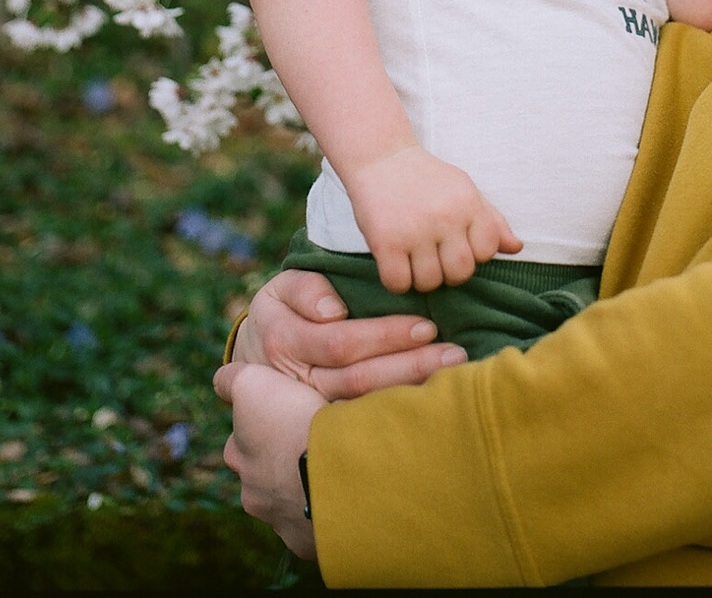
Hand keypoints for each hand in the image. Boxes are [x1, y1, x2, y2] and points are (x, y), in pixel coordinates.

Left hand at [214, 359, 322, 558]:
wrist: (330, 468)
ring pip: (287, 501)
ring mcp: (278, 520)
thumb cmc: (293, 421)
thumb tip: (221, 379)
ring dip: (302, 486)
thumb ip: (232, 379)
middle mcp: (251, 493)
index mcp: (239, 456)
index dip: (263, 424)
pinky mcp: (305, 541)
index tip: (284, 414)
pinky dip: (323, 509)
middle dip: (279, 462)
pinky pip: (313, 524)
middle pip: (262, 475)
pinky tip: (338, 491)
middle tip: (307, 442)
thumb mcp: (253, 383)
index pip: (242, 439)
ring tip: (329, 466)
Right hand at [233, 268, 468, 398]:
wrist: (256, 356)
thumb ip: (306, 289)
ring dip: (409, 391)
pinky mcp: (323, 424)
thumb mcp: (283, 287)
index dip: (385, 336)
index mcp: (282, 341)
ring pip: (361, 405)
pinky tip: (430, 403)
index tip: (427, 326)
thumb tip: (333, 311)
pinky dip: (397, 411)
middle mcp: (295, 381)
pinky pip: (362, 421)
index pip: (341, 342)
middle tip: (454, 354)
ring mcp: (308, 409)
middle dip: (409, 366)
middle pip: (357, 379)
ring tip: (453, 376)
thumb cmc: (284, 310)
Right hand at [344, 143, 522, 292]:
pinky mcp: (386, 241)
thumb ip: (491, 220)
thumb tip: (516, 248)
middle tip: (433, 257)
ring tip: (412, 257)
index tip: (455, 244)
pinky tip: (394, 262)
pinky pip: (399, 284)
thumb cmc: (426, 178)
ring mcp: (415, 230)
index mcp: (468, 203)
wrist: (380, 158)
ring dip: (420, 277)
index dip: (472, 254)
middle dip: (448, 272)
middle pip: (460, 273)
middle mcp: (446, 216)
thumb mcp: (463, 190)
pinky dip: (397, 281)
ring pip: (429, 283)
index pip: (487, 251)